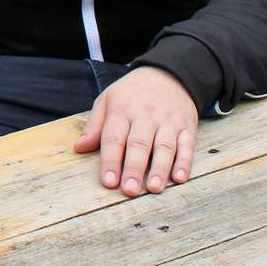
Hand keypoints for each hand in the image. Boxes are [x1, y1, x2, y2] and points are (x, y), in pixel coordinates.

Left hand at [73, 66, 197, 197]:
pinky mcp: (186, 127)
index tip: (108, 182)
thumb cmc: (131, 94)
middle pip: (139, 144)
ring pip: (164, 146)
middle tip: (130, 190)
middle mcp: (145, 116)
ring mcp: (168, 122)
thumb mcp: (107, 100)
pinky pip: (187, 145)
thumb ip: (94, 125)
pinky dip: (184, 162)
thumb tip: (78, 148)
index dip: (110, 160)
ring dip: (160, 168)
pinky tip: (179, 178)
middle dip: (134, 168)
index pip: (114, 137)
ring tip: (154, 188)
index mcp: (122, 110)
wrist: (168, 74)